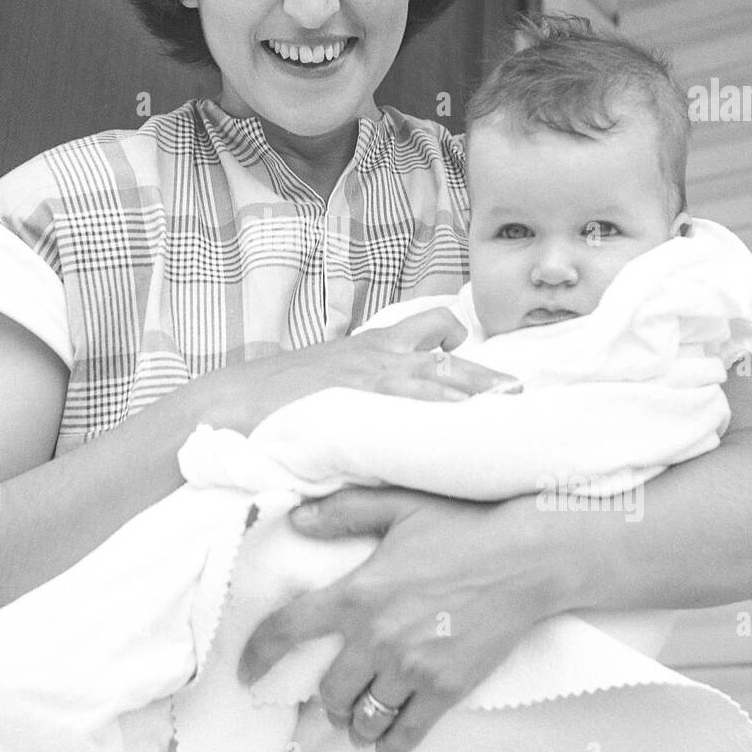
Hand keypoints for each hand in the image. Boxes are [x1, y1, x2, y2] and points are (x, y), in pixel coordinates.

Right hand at [196, 308, 519, 433]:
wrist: (231, 403)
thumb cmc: (272, 399)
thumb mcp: (322, 381)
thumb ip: (354, 386)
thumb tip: (373, 407)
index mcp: (368, 346)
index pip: (428, 327)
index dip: (455, 342)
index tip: (476, 361)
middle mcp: (376, 356)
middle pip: (447, 354)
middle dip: (484, 373)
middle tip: (519, 392)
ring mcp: (369, 377)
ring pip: (439, 377)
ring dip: (477, 392)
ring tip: (513, 406)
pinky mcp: (360, 401)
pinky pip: (411, 402)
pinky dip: (442, 411)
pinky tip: (467, 423)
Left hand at [237, 487, 578, 751]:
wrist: (525, 558)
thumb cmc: (462, 526)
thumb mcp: (398, 505)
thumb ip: (344, 512)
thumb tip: (297, 518)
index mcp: (358, 592)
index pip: (289, 630)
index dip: (258, 655)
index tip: (246, 672)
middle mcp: (377, 637)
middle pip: (330, 689)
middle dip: (328, 694)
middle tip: (335, 691)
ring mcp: (412, 668)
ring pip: (363, 717)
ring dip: (355, 720)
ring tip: (359, 715)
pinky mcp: (446, 689)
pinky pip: (404, 733)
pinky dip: (390, 742)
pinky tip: (387, 737)